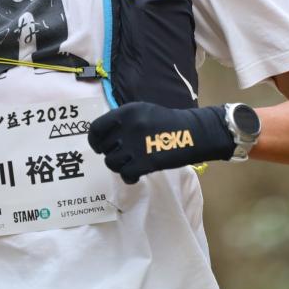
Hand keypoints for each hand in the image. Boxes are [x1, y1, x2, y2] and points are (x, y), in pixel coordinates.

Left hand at [88, 102, 234, 183]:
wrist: (194, 133)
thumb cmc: (168, 122)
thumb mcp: (143, 112)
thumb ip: (123, 121)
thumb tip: (104, 136)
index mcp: (126, 112)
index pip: (96, 128)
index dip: (94, 140)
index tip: (99, 147)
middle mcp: (128, 127)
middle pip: (104, 148)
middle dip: (110, 154)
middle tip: (122, 155)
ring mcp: (136, 145)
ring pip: (112, 163)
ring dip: (120, 166)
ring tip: (131, 163)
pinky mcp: (145, 162)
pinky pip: (125, 174)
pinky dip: (129, 177)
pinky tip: (137, 174)